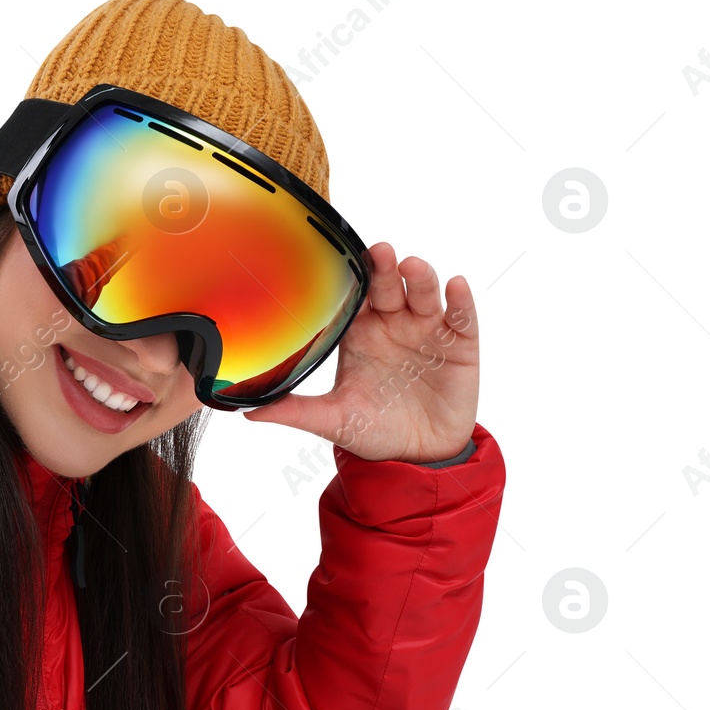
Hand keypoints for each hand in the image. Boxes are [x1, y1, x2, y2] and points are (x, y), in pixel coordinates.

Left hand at [242, 242, 479, 462]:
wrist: (416, 457)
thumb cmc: (373, 430)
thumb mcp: (332, 420)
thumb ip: (295, 411)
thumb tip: (249, 410)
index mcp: (359, 333)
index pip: (354, 298)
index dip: (350, 280)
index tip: (341, 262)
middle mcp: (392, 324)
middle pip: (388, 287)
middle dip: (384, 268)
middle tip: (378, 252)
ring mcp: (426, 331)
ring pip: (423, 295)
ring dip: (419, 278)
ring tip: (412, 267)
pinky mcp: (459, 346)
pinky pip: (461, 319)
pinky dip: (460, 301)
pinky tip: (456, 286)